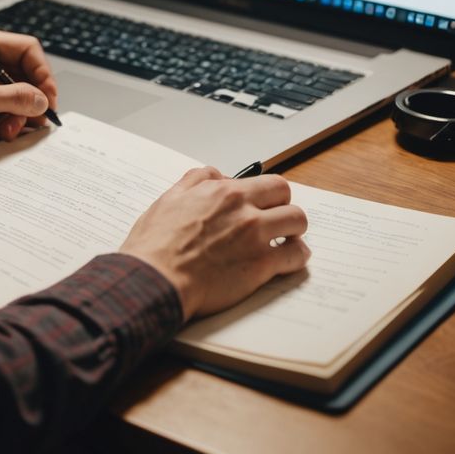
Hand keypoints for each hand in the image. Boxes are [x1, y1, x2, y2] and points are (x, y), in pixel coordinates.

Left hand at [0, 26, 57, 156]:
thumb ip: (11, 99)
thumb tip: (41, 99)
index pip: (26, 49)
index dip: (42, 74)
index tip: (48, 99)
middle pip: (20, 74)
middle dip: (26, 101)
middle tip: (30, 123)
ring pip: (9, 94)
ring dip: (13, 115)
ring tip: (5, 132)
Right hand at [120, 168, 309, 320]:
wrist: (156, 278)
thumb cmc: (157, 243)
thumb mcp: (170, 198)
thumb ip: (196, 180)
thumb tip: (216, 175)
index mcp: (224, 192)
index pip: (268, 182)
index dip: (269, 194)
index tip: (265, 204)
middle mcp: (244, 209)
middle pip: (287, 196)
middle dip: (283, 207)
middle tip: (275, 220)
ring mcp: (255, 237)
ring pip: (297, 222)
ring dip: (293, 231)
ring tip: (285, 241)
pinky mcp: (261, 265)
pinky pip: (296, 256)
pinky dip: (296, 257)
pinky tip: (287, 261)